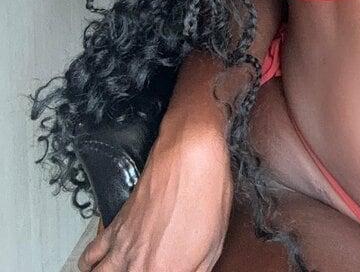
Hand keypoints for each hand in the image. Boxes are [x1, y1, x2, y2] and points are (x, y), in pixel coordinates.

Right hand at [77, 126, 232, 270]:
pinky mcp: (115, 226)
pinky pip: (90, 254)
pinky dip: (89, 264)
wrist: (189, 156)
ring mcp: (123, 247)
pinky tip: (95, 266)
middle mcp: (139, 266)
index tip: (170, 271)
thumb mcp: (214, 244)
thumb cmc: (206, 194)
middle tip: (147, 270)